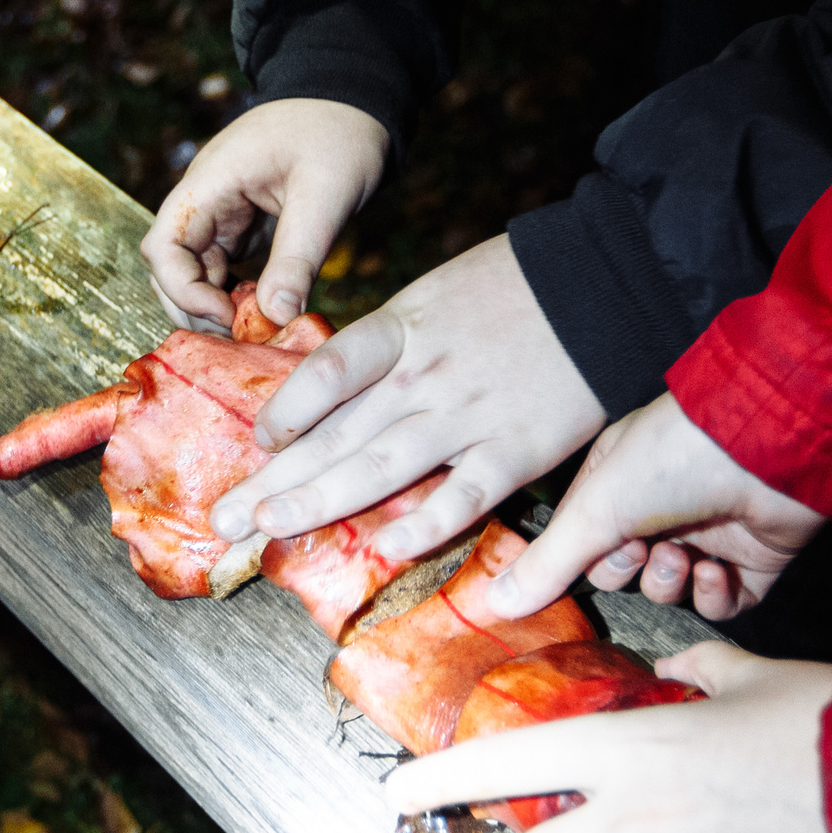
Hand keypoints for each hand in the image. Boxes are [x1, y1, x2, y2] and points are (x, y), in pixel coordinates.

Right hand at [141, 99, 387, 332]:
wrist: (354, 96)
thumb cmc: (339, 132)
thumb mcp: (326, 194)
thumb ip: (298, 255)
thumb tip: (276, 316)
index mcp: (211, 182)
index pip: (163, 247)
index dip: (183, 290)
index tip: (227, 315)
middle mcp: (205, 198)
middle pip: (169, 266)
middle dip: (194, 306)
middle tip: (240, 336)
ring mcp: (221, 212)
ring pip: (194, 271)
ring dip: (214, 304)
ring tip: (253, 329)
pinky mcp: (242, 224)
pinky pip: (222, 268)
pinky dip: (235, 294)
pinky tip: (264, 310)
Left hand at [209, 235, 603, 557]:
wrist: (609, 282)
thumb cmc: (519, 288)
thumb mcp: (439, 295)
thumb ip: (393, 344)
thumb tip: (343, 388)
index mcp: (403, 330)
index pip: (325, 373)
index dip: (284, 411)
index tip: (257, 444)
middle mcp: (423, 377)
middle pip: (333, 434)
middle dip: (273, 481)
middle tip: (222, 519)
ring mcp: (467, 416)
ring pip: (379, 468)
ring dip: (318, 503)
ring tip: (266, 530)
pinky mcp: (516, 450)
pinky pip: (461, 497)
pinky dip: (423, 525)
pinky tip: (383, 550)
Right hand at [486, 393, 826, 621]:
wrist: (766, 448)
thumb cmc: (672, 457)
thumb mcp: (595, 508)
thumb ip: (548, 563)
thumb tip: (494, 604)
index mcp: (616, 482)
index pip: (578, 540)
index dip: (574, 559)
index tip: (576, 565)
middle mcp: (660, 506)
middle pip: (620, 571)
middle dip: (625, 569)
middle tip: (638, 546)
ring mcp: (707, 533)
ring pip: (668, 591)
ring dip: (668, 582)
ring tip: (682, 554)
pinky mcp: (751, 561)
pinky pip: (720, 604)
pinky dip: (713, 596)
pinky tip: (714, 569)